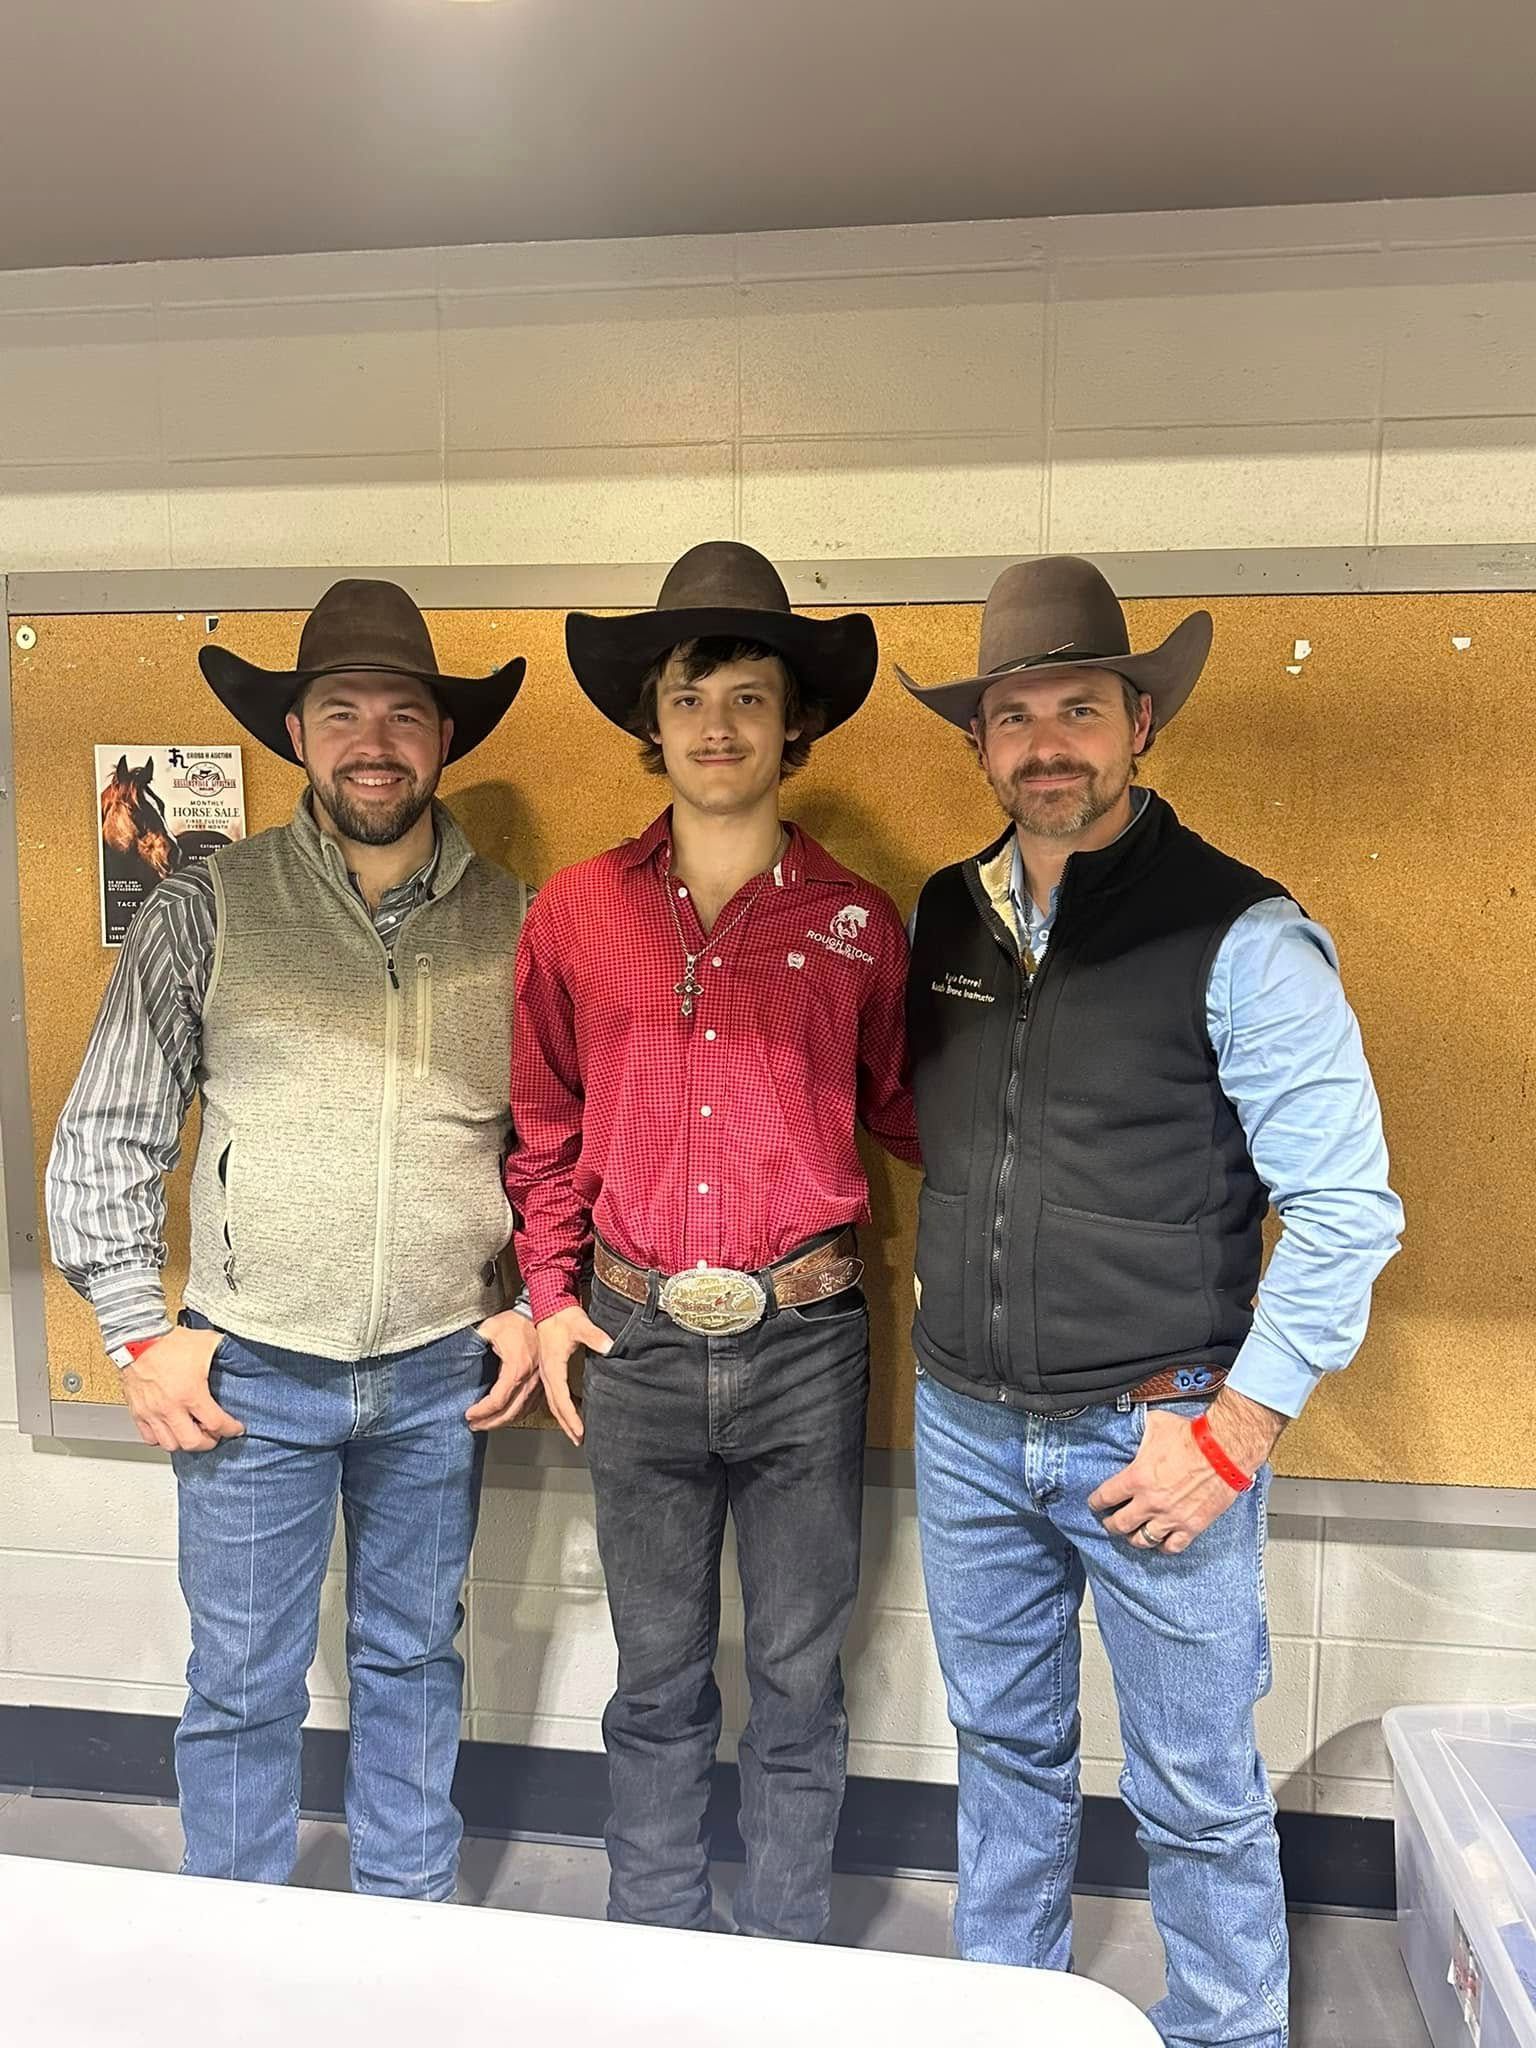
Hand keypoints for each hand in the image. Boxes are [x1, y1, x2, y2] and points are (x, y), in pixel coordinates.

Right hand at [120, 1326, 243, 1453]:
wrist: (137, 1337)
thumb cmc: (169, 1341)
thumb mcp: (207, 1343)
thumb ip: (226, 1352)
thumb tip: (243, 1356)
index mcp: (191, 1393)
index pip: (216, 1424)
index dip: (231, 1429)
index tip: (236, 1428)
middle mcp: (171, 1407)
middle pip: (193, 1443)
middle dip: (209, 1442)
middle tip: (215, 1435)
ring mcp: (152, 1412)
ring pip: (170, 1444)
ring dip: (185, 1442)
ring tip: (194, 1433)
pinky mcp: (138, 1412)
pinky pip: (149, 1438)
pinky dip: (161, 1438)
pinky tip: (171, 1429)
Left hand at [466, 1309, 542, 1431]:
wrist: (539, 1315)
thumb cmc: (517, 1322)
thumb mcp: (491, 1328)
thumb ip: (474, 1341)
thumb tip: (456, 1352)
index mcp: (516, 1368)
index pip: (497, 1400)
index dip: (482, 1411)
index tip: (469, 1414)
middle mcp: (530, 1379)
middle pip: (509, 1412)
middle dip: (490, 1422)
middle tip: (475, 1425)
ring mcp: (538, 1382)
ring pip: (522, 1411)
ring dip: (503, 1421)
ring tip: (488, 1424)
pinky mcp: (542, 1382)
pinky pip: (531, 1405)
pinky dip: (518, 1414)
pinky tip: (508, 1415)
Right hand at [534, 1305, 612, 1446]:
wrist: (548, 1305)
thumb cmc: (563, 1316)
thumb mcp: (580, 1325)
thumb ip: (595, 1337)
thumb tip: (610, 1346)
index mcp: (553, 1367)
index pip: (561, 1399)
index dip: (571, 1417)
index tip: (580, 1432)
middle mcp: (548, 1373)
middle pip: (555, 1406)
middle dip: (567, 1424)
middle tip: (578, 1440)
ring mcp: (546, 1372)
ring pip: (553, 1402)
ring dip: (563, 1418)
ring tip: (574, 1433)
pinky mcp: (550, 1369)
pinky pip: (554, 1394)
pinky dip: (561, 1407)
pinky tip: (570, 1412)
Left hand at [1088, 1389, 1284, 1555]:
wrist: (1224, 1450)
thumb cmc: (1190, 1435)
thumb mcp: (1155, 1425)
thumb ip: (1138, 1432)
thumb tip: (1129, 1427)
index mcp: (1137, 1478)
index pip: (1105, 1497)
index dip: (1095, 1502)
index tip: (1094, 1504)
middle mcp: (1150, 1502)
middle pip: (1119, 1524)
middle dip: (1110, 1524)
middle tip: (1109, 1522)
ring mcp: (1171, 1517)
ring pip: (1142, 1540)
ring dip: (1134, 1538)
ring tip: (1132, 1534)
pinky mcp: (1191, 1526)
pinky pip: (1172, 1546)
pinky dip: (1163, 1546)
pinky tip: (1160, 1541)